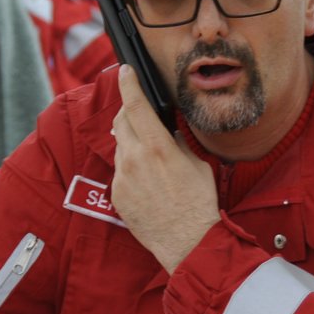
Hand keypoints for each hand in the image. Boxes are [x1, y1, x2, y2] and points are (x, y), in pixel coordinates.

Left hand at [111, 65, 219, 272]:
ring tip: (152, 160)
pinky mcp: (116, 194)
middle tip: (138, 112)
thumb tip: (168, 131)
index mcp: (158, 147)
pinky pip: (120, 172)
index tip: (125, 71)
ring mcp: (123, 178)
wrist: (187, 241)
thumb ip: (177, 143)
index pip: (135, 105)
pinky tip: (148, 183)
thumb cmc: (198, 204)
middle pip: (121, 121)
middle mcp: (135, 159)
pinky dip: (131, 169)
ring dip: (132, 143)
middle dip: (128, 111)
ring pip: (121, 147)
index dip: (128, 84)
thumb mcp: (196, 164)